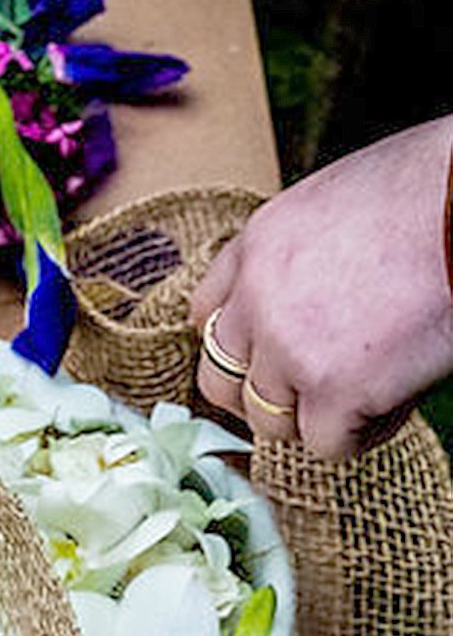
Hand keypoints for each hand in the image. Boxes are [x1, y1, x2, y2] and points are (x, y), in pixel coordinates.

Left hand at [192, 117, 452, 460]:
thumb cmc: (437, 191)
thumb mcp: (341, 202)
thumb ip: (304, 255)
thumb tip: (312, 292)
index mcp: (258, 244)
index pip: (206, 315)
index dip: (243, 344)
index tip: (274, 354)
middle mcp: (257, 298)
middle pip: (220, 380)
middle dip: (263, 393)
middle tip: (317, 389)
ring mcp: (289, 347)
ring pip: (268, 419)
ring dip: (315, 416)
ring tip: (372, 389)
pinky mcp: (334, 388)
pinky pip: (325, 444)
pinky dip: (361, 435)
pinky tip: (396, 404)